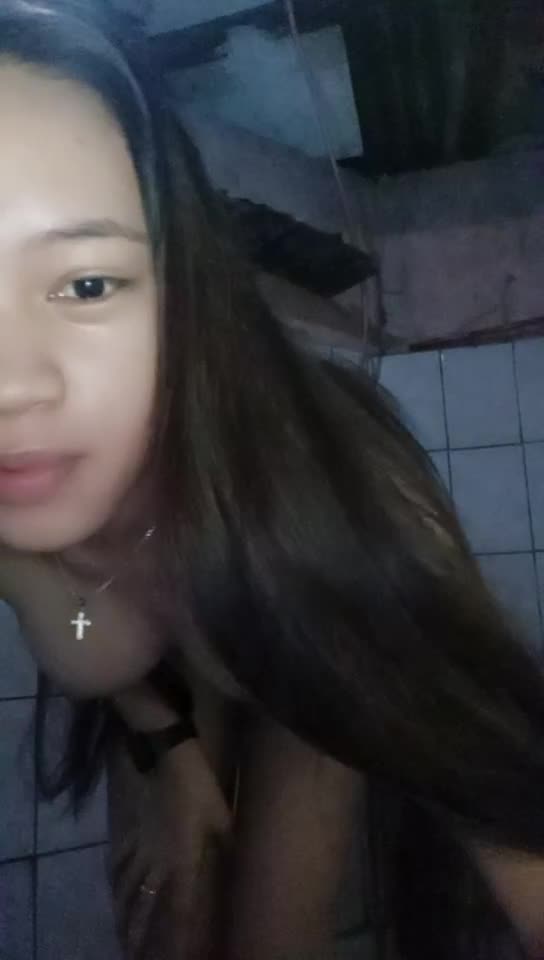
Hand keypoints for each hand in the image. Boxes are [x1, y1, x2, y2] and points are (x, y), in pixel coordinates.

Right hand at [108, 737, 231, 959]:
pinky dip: (117, 885)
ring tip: (123, 941)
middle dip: (140, 940)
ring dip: (125, 920)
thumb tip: (236, 876)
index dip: (180, 941)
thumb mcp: (223, 821)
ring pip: (127, 893)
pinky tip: (114, 894)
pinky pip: (120, 865)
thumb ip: (225, 852)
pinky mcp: (131, 833)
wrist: (167, 756)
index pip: (181, 912)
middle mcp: (156, 864)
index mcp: (182, 862)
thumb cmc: (201, 788)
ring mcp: (140, 849)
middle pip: (144, 910)